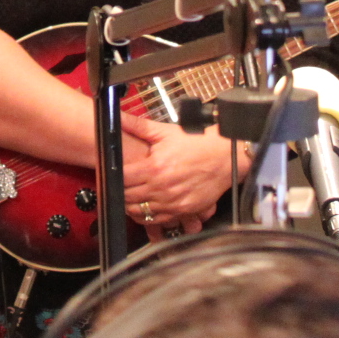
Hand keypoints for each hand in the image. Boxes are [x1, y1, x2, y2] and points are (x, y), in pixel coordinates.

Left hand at [119, 117, 246, 232]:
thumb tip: (117, 117)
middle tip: (120, 185)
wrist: (226, 156)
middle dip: (120, 191)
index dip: (113, 176)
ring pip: (140, 212)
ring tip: (131, 196)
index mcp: (155, 167)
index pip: (122, 179)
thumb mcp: (166, 131)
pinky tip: (147, 206)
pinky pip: (158, 220)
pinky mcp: (184, 211)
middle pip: (128, 197)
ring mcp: (173, 202)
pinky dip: (149, 216)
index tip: (113, 172)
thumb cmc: (198, 143)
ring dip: (131, 205)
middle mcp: (162, 188)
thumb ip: (138, 125)